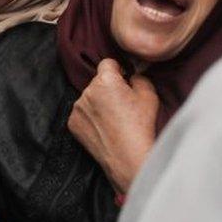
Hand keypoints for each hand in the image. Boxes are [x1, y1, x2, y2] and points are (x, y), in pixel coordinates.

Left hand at [68, 59, 157, 193]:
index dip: (118, 70)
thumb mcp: (149, 95)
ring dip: (98, 103)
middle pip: (98, 82)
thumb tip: (131, 76)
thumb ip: (139, 78)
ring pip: (89, 98)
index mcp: (105, 80)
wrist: (128, 157)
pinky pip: (82, 113)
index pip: (107, 63)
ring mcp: (77, 108)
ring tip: (113, 120)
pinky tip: (104, 128)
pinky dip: (90, 118)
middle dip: (108, 89)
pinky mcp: (72, 123)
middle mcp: (87, 91)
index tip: (124, 79)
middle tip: (122, 105)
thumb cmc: (141, 126)